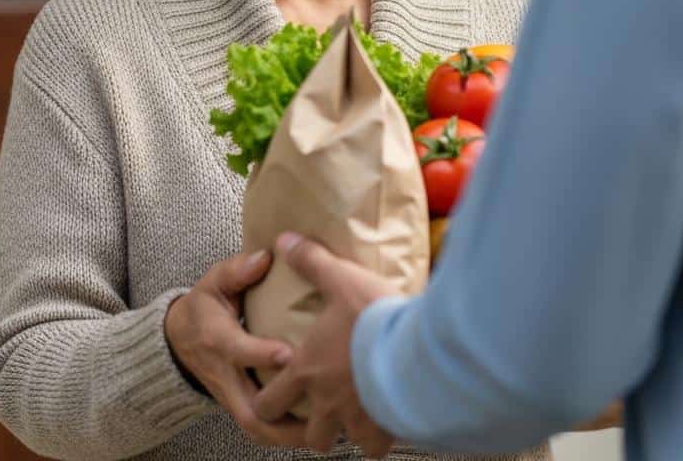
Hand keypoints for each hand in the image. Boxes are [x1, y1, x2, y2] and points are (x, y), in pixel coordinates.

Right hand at [164, 249, 306, 448]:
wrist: (179, 338)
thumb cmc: (205, 305)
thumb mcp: (215, 281)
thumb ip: (238, 270)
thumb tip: (265, 257)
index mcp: (216, 339)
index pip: (238, 351)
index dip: (261, 354)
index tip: (289, 353)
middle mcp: (223, 374)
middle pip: (249, 409)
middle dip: (282, 417)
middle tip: (319, 414)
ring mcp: (231, 395)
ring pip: (257, 427)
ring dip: (288, 435)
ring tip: (324, 430)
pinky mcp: (239, 404)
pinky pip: (261, 426)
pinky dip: (285, 434)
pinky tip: (316, 427)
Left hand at [252, 232, 398, 457]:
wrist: (416, 347)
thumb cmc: (373, 315)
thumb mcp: (339, 278)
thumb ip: (310, 261)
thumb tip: (284, 241)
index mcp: (307, 370)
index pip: (270, 402)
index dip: (266, 405)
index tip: (272, 399)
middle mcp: (329, 402)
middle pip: (310, 435)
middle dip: (311, 428)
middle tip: (319, 413)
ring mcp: (359, 418)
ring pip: (346, 443)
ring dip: (348, 433)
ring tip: (356, 416)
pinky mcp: (388, 425)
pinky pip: (380, 445)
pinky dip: (381, 436)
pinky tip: (388, 418)